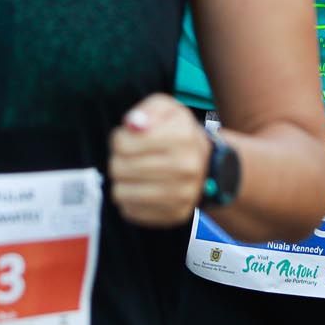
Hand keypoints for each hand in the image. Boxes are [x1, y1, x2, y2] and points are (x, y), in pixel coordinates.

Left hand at [109, 94, 209, 227]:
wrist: (207, 163)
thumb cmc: (179, 133)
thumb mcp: (167, 109)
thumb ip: (147, 111)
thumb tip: (132, 124)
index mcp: (182, 136)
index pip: (123, 144)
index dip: (119, 139)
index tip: (127, 139)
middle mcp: (185, 167)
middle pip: (119, 169)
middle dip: (118, 160)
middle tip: (128, 157)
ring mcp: (181, 194)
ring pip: (121, 193)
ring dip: (122, 181)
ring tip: (133, 173)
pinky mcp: (174, 214)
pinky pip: (131, 211)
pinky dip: (130, 200)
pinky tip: (142, 188)